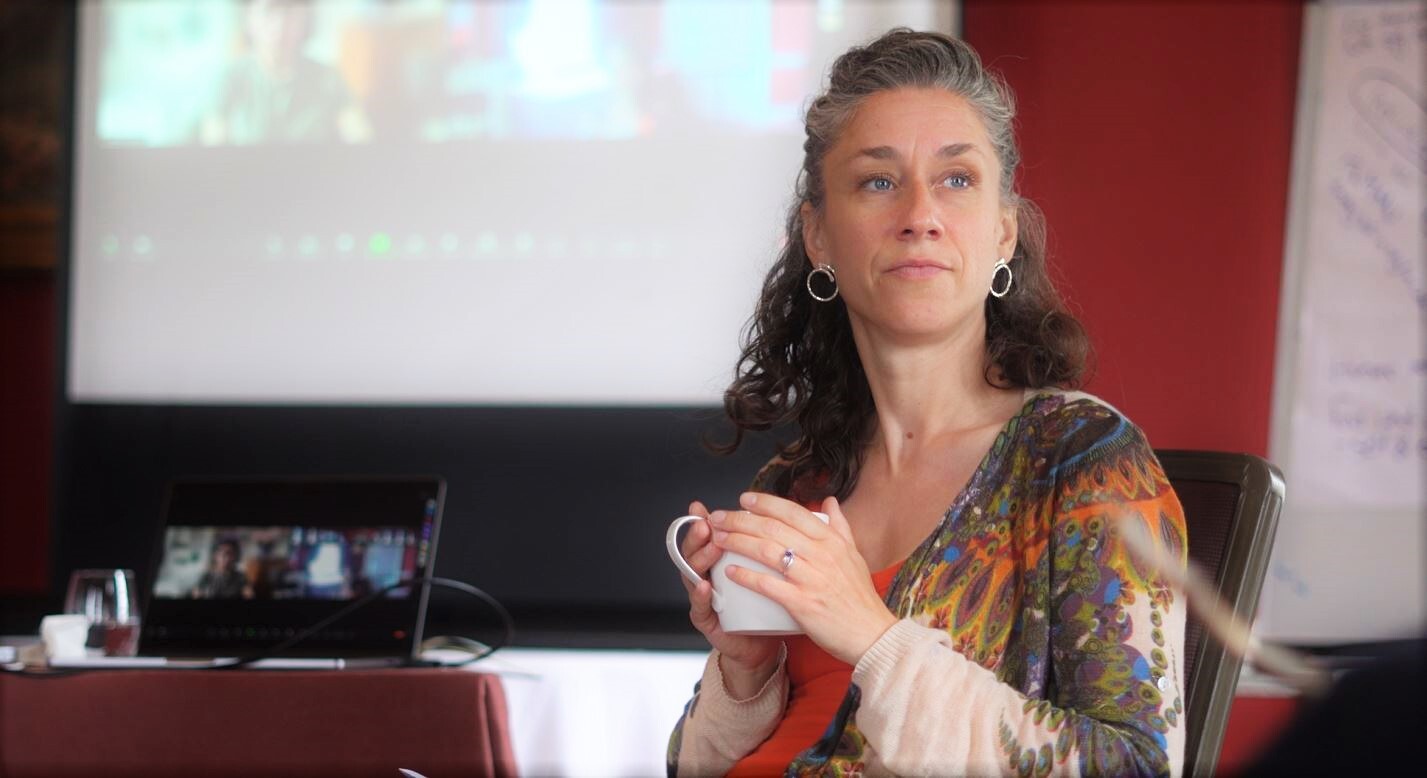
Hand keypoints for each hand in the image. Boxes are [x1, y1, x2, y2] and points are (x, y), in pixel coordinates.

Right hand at [678, 500, 781, 697]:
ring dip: (701, 559)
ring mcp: (705, 598)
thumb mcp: (771, 568)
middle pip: (695, 550)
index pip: (707, 535)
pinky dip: (700, 596)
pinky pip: (699, 607)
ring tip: (712, 547)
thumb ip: (774, 540)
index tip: (702, 507)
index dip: (704, 519)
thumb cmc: (767, 602)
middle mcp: (708, 575)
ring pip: (694, 574)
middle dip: (699, 535)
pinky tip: (705, 585)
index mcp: (720, 559)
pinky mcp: (707, 621)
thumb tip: (790, 509)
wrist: (762, 644)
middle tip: (707, 523)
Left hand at [710, 493, 897, 665]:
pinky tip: (730, 571)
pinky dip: (746, 576)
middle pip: (773, 528)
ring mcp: (811, 578)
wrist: (871, 634)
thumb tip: (830, 502)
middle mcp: (821, 554)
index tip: (745, 499)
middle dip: (740, 520)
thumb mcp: (854, 555)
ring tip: (717, 539)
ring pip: (767, 551)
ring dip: (737, 542)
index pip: (793, 512)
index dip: (766, 503)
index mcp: (831, 541)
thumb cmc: (860, 597)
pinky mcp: (803, 603)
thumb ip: (840, 526)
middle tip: (718, 518)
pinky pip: (768, 585)